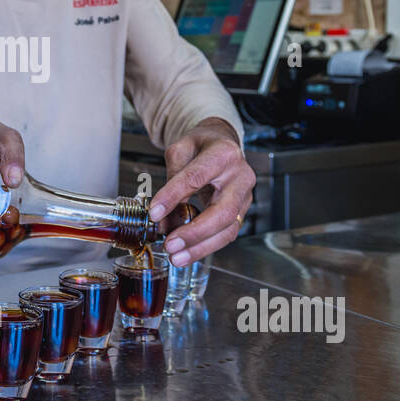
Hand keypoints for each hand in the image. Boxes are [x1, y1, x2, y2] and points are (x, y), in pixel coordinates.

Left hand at [149, 118, 254, 264]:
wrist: (222, 144)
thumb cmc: (201, 146)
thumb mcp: (181, 149)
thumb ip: (172, 177)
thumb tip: (161, 213)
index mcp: (224, 153)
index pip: (196, 177)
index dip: (174, 196)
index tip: (154, 213)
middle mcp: (241, 176)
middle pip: (223, 211)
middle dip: (195, 232)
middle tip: (170, 244)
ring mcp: (245, 196)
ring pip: (228, 229)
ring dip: (201, 247)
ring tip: (176, 257)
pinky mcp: (242, 211)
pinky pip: (226, 233)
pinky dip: (206, 246)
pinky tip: (187, 253)